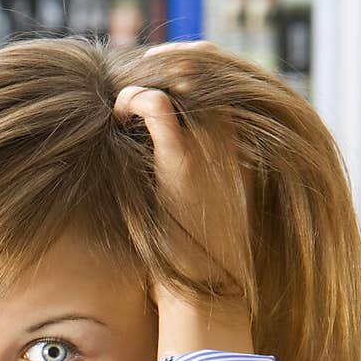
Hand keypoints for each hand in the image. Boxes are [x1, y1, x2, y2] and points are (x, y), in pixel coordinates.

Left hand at [111, 41, 255, 356]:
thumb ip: (186, 175)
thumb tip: (155, 160)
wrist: (208, 298)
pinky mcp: (180, 164)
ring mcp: (207, 150)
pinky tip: (120, 112)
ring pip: (182, 78)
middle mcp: (229, 143)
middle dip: (166, 63)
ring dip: (148, 77)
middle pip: (204, 69)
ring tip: (125, 97)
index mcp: (239, 150)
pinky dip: (134, 100)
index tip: (156, 78)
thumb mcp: (198, 209)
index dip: (189, 70)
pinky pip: (157, 106)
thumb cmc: (196, 265)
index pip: (221, 83)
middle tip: (136, 73)